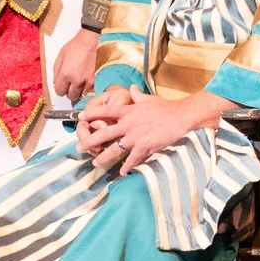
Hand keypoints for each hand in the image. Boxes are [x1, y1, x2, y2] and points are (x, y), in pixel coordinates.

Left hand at [52, 28, 100, 100]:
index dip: (60, 89)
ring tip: (80, 81)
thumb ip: (56, 70)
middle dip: (69, 91)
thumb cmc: (77, 46)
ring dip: (79, 90)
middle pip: (71, 96)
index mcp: (65, 74)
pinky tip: (87, 79)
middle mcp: (77, 80)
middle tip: (71, 85)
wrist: (93, 40)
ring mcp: (88, 81)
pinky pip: (91, 90)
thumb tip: (55, 82)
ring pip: (81, 94)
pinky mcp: (98, 80)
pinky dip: (88, 87)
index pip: (59, 92)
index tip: (62, 86)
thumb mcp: (61, 56)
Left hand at [76, 91, 218, 175]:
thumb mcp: (148, 99)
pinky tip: (122, 172)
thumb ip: (137, 95)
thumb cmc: (165, 108)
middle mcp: (128, 124)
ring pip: (114, 149)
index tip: (81, 118)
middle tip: (79, 147)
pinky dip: (127, 166)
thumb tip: (131, 88)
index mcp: (128, 111)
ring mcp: (135, 136)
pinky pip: (132, 159)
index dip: (92, 114)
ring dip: (103, 157)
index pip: (105, 111)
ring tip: (96, 163)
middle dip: (89, 141)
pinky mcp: (145, 146)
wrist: (180, 117)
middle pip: (103, 133)